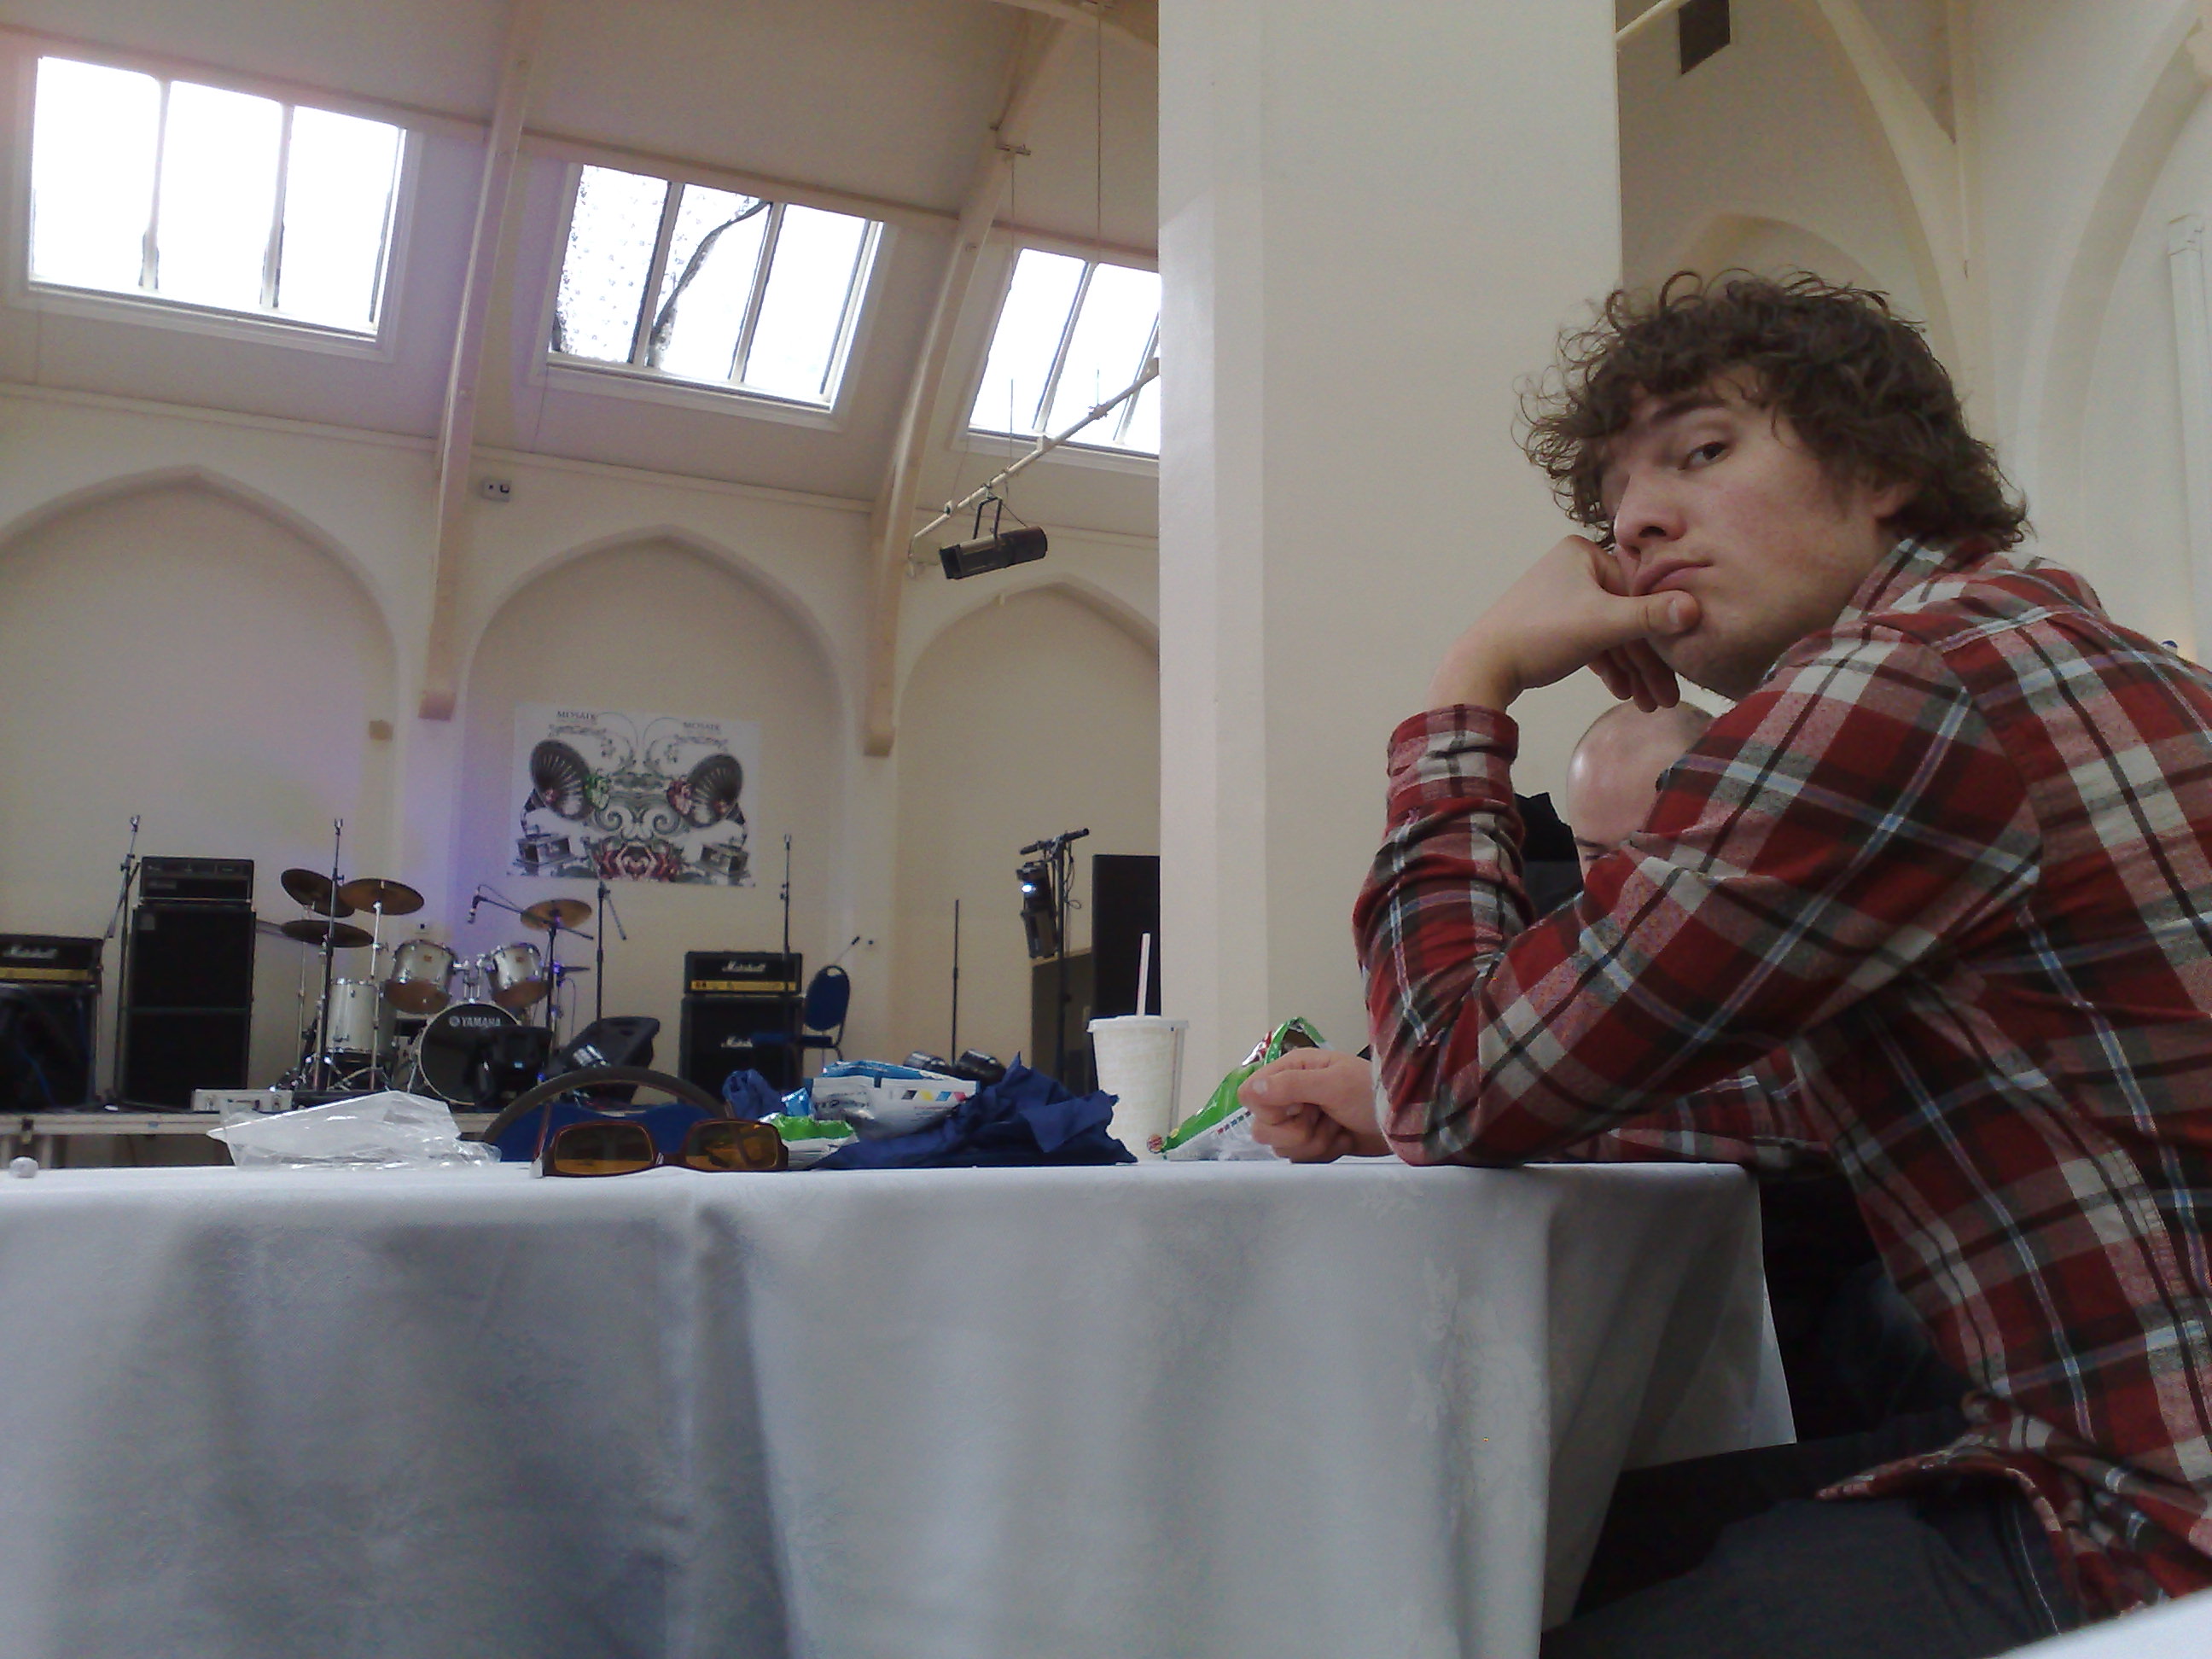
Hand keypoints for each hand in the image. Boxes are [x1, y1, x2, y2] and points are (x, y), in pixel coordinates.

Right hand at [1240, 1049, 1390, 1161]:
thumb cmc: (1372, 1093)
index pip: (1251, 1094)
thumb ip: (1291, 1085)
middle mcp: (1291, 1094)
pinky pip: (1299, 1159)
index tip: (1298, 1108)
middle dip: (1295, 1132)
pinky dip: (1324, 1153)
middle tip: (1323, 1118)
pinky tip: (1342, 1140)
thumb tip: (1249, 1090)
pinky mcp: (1313, 1143)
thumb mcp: (1333, 1084)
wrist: (1403, 1122)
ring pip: (1281, 1146)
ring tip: (1338, 1129)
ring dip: (1314, 1143)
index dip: (1269, 1109)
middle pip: (1262, 1127)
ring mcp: (1301, 1121)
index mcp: (1292, 1070)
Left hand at [1425, 536, 1699, 712]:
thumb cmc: (1541, 635)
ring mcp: (1561, 596)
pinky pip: (1590, 641)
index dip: (1659, 638)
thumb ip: (1650, 617)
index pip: (1637, 594)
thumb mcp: (1603, 624)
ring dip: (1630, 670)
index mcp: (1583, 554)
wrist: (1482, 666)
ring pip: (1608, 634)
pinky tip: (1623, 692)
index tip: (1677, 675)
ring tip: (1648, 704)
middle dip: (1645, 662)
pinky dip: (1607, 666)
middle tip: (1666, 699)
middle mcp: (1572, 568)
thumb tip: (1696, 608)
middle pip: (1624, 617)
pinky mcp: (1551, 622)